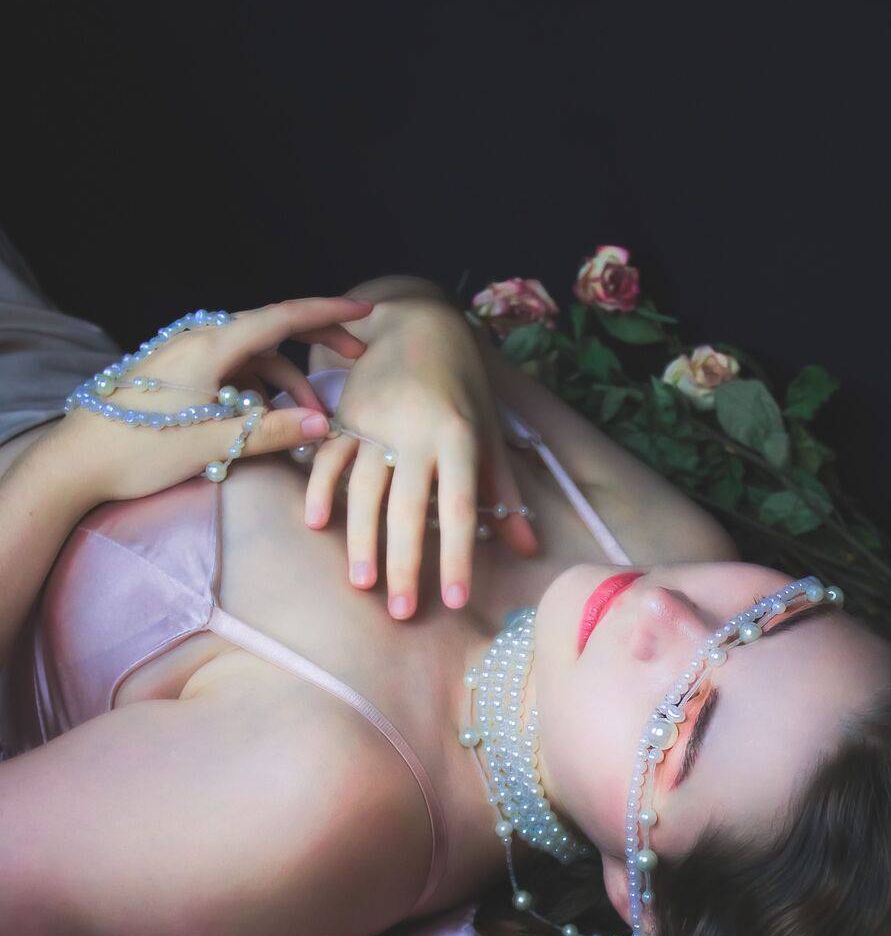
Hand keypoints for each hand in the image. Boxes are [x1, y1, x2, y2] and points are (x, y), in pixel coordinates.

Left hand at [55, 297, 373, 503]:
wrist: (75, 462)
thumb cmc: (139, 450)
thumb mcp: (214, 443)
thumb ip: (272, 432)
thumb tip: (323, 426)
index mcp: (210, 345)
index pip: (280, 318)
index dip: (327, 312)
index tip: (364, 310)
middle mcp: (197, 341)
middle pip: (269, 337)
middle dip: (312, 351)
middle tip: (352, 362)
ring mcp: (184, 359)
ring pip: (249, 362)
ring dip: (283, 387)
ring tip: (307, 423)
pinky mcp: (175, 379)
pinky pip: (228, 376)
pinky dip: (255, 394)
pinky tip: (265, 423)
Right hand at [298, 297, 539, 618]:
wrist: (418, 323)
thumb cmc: (463, 388)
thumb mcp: (490, 436)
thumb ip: (505, 493)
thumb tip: (529, 548)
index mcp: (459, 437)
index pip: (459, 507)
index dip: (458, 557)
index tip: (456, 601)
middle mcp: (415, 431)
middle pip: (407, 507)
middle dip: (405, 564)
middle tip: (402, 612)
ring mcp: (374, 422)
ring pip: (362, 489)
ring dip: (360, 540)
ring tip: (363, 584)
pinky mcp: (343, 414)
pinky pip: (328, 458)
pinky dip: (318, 489)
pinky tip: (316, 525)